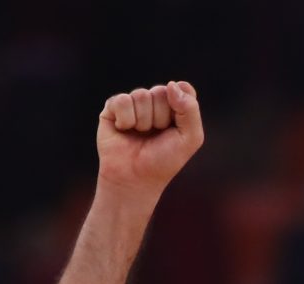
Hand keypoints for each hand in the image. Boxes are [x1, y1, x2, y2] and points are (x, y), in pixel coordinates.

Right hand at [96, 81, 204, 197]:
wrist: (136, 178)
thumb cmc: (164, 160)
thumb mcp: (190, 138)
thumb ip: (190, 109)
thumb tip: (172, 84)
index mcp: (175, 107)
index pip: (182, 89)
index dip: (180, 108)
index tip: (176, 127)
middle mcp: (155, 102)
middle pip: (161, 91)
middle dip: (161, 117)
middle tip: (156, 135)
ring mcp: (134, 103)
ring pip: (141, 95)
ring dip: (143, 122)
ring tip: (140, 135)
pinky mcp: (113, 107)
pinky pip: (122, 101)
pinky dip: (126, 120)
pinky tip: (124, 130)